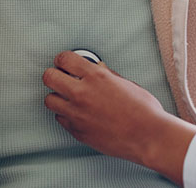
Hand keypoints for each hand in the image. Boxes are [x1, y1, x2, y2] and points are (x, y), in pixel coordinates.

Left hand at [43, 51, 195, 184]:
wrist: (147, 136)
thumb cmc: (142, 109)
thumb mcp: (126, 83)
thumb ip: (107, 74)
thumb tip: (97, 68)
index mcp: (96, 76)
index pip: (64, 59)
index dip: (63, 59)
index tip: (65, 62)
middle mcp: (82, 93)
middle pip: (49, 77)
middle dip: (54, 74)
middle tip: (62, 77)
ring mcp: (77, 114)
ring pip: (49, 100)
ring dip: (57, 96)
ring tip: (69, 97)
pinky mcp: (77, 131)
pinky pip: (60, 118)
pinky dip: (66, 114)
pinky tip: (78, 113)